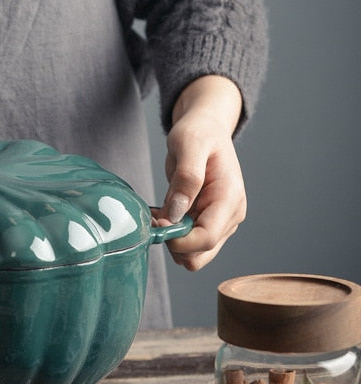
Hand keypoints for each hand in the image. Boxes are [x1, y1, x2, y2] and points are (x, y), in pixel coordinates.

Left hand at [155, 75, 246, 270]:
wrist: (206, 128)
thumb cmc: (198, 133)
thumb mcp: (189, 145)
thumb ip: (186, 179)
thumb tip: (175, 216)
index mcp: (229, 198)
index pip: (206, 238)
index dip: (178, 240)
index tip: (157, 223)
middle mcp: (229, 215)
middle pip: (201, 254)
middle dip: (174, 245)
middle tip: (154, 219)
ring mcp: (220, 221)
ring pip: (193, 253)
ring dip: (171, 240)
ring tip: (156, 213)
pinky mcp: (206, 221)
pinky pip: (187, 242)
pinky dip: (171, 234)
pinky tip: (160, 214)